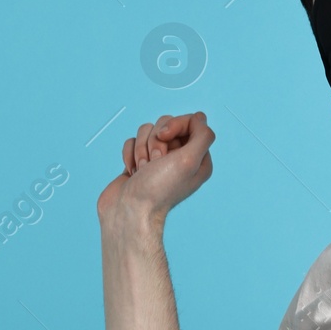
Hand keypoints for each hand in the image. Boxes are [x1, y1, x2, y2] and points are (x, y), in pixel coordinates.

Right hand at [96, 111, 215, 226]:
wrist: (129, 212)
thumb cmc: (158, 190)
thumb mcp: (189, 161)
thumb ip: (202, 135)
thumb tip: (200, 117)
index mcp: (198, 159)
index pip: (191, 122)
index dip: (175, 125)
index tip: (165, 137)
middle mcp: (180, 158)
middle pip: (166, 124)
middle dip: (155, 141)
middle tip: (156, 162)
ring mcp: (158, 160)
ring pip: (147, 131)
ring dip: (141, 149)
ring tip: (143, 170)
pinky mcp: (139, 162)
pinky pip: (132, 141)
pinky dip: (130, 154)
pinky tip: (132, 172)